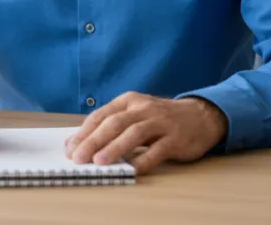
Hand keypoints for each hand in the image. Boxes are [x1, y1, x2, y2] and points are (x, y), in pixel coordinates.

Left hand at [64, 92, 227, 173]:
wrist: (200, 116)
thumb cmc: (160, 118)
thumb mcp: (135, 114)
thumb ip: (112, 126)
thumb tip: (81, 142)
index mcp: (129, 101)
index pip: (101, 115)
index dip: (84, 132)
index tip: (70, 147)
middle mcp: (143, 108)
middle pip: (114, 124)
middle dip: (93, 140)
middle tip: (78, 157)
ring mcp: (161, 122)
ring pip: (133, 134)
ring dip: (115, 148)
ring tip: (99, 161)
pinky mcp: (176, 138)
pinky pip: (157, 150)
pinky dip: (144, 160)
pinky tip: (132, 169)